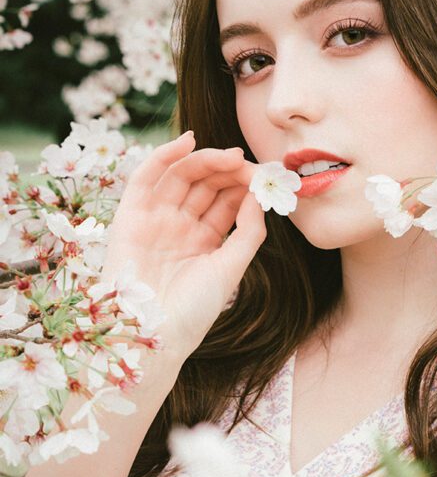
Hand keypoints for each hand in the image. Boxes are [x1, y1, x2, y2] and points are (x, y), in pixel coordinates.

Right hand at [101, 131, 265, 362]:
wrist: (155, 334)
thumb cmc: (193, 310)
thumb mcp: (231, 268)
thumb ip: (248, 231)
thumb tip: (258, 196)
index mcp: (204, 240)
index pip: (227, 201)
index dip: (245, 185)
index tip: (266, 176)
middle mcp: (179, 226)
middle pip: (206, 185)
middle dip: (228, 170)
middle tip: (249, 163)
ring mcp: (155, 219)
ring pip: (181, 177)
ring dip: (206, 160)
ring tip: (231, 155)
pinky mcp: (130, 216)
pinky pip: (145, 178)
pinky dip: (164, 156)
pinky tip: (188, 142)